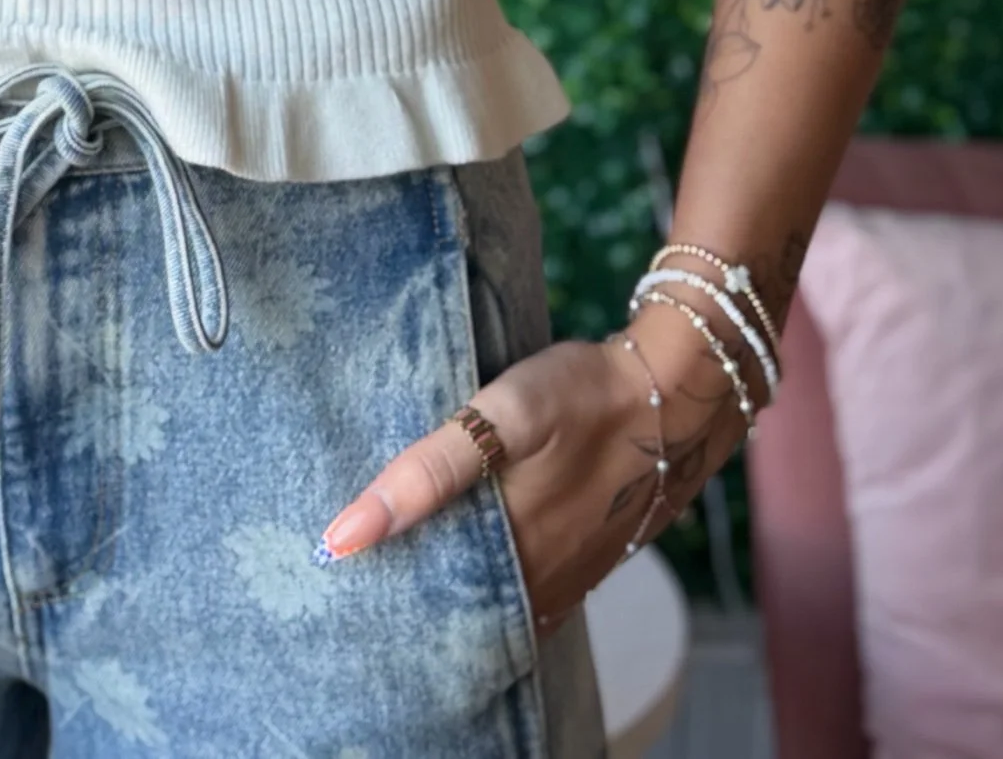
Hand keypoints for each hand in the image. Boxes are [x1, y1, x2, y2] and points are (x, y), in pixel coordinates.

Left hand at [316, 318, 751, 630]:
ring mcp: (564, 578)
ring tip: (394, 557)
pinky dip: (488, 583)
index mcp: (511, 560)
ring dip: (446, 586)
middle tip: (351, 566)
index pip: (424, 606)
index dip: (377, 593)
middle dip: (406, 592)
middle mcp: (537, 587)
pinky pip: (525, 594)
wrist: (673, 393)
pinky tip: (464, 555)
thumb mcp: (501, 419)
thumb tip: (345, 536)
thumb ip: (427, 474)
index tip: (329, 575)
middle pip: (454, 610)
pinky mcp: (582, 560)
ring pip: (490, 604)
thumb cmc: (584, 397)